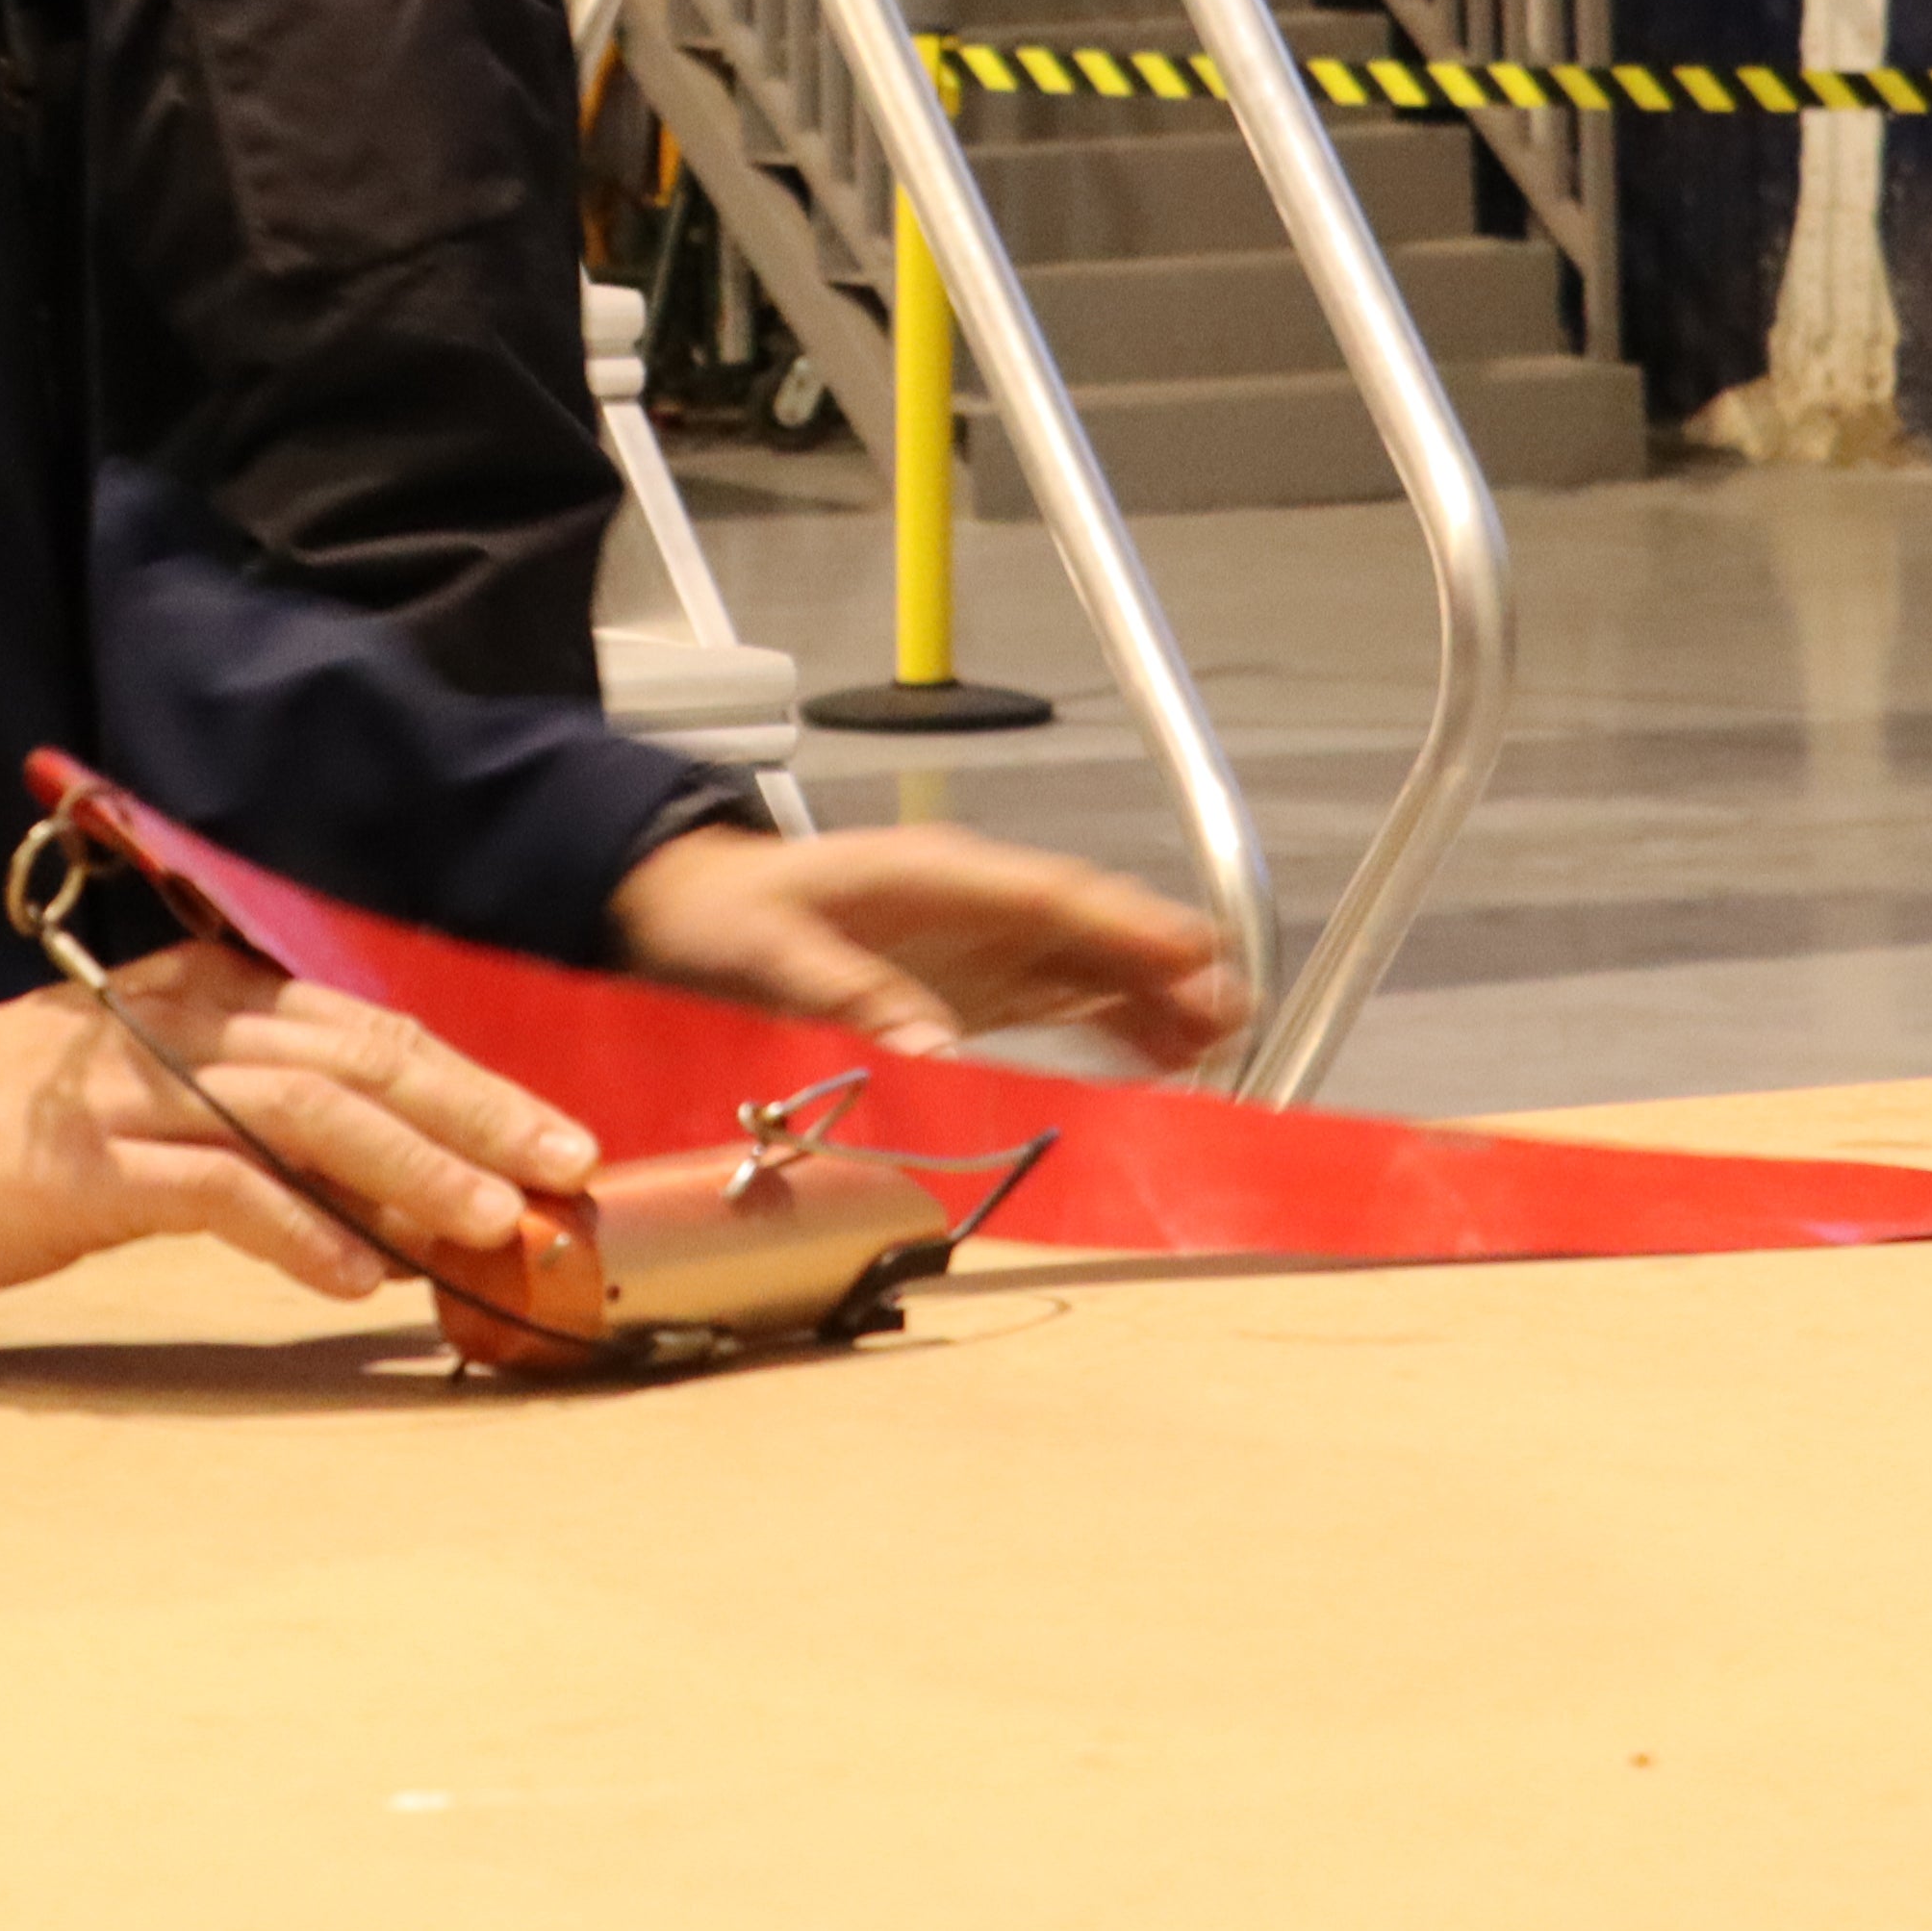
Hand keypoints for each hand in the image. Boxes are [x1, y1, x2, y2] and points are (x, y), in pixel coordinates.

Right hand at [0, 941, 596, 1304]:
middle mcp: (184, 1028)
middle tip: (563, 1168)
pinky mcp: (82, 1167)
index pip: (369, 1030)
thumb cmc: (14, 1127)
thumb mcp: (152, 1097)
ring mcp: (132, 1093)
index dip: (472, 1083)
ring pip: (303, 1112)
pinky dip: (292, 1227)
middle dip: (476, 1113)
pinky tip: (352, 1272)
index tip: (555, 1138)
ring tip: (486, 1220)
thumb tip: (387, 1181)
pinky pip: (210, 1190)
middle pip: (360, 1057)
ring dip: (408, 1167)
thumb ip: (260, 1123)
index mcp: (209, 1000)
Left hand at [608, 825, 1241, 1071]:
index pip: (1050, 896)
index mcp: (936, 875)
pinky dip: (1112, 1021)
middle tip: (1234, 1010)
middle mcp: (973, 902)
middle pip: (1088, 927)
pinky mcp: (973, 983)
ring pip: (1086, 963)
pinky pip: (1058, 996)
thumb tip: (929, 1043)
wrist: (697, 908)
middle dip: (1163, 963)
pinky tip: (1158, 1055)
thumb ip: (848, 991)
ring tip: (1222, 1041)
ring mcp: (979, 942)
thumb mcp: (769, 951)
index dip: (1125, 924)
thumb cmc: (730, 916)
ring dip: (1151, 997)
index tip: (1190, 951)